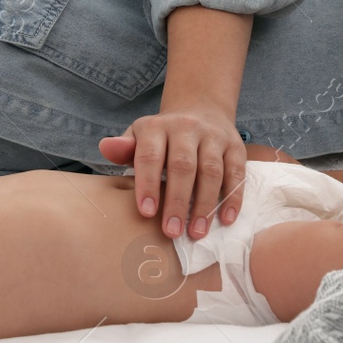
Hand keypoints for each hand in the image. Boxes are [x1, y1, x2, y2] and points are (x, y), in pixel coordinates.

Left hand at [99, 103, 246, 240]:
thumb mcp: (139, 137)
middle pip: (182, 165)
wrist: (200, 109)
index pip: (150, 156)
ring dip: (205, 204)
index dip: (148, 184)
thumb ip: (124, 148)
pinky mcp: (235, 146)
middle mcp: (186, 128)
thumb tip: (106, 148)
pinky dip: (233, 197)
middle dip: (177, 201)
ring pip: (211, 171)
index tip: (147, 213)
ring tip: (197, 233)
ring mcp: (213, 136)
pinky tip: (226, 220)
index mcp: (156, 127)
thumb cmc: (161, 137)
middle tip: (172, 231)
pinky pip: (236, 172)